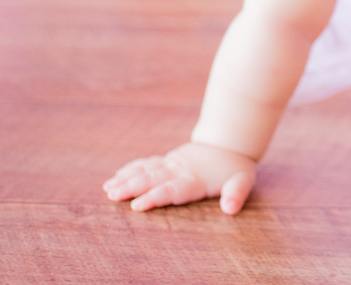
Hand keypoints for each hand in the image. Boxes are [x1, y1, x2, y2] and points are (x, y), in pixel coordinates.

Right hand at [103, 142, 256, 214]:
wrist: (231, 141)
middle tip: (112, 195)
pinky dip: (130, 169)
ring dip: (126, 179)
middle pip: (152, 179)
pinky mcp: (168, 160)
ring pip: (145, 170)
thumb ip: (236, 194)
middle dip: (131, 187)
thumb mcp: (243, 180)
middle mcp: (180, 170)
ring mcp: (172, 164)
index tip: (136, 205)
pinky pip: (146, 164)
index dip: (155, 197)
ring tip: (107, 189)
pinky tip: (115, 177)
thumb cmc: (236, 168)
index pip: (172, 189)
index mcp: (195, 179)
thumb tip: (230, 209)